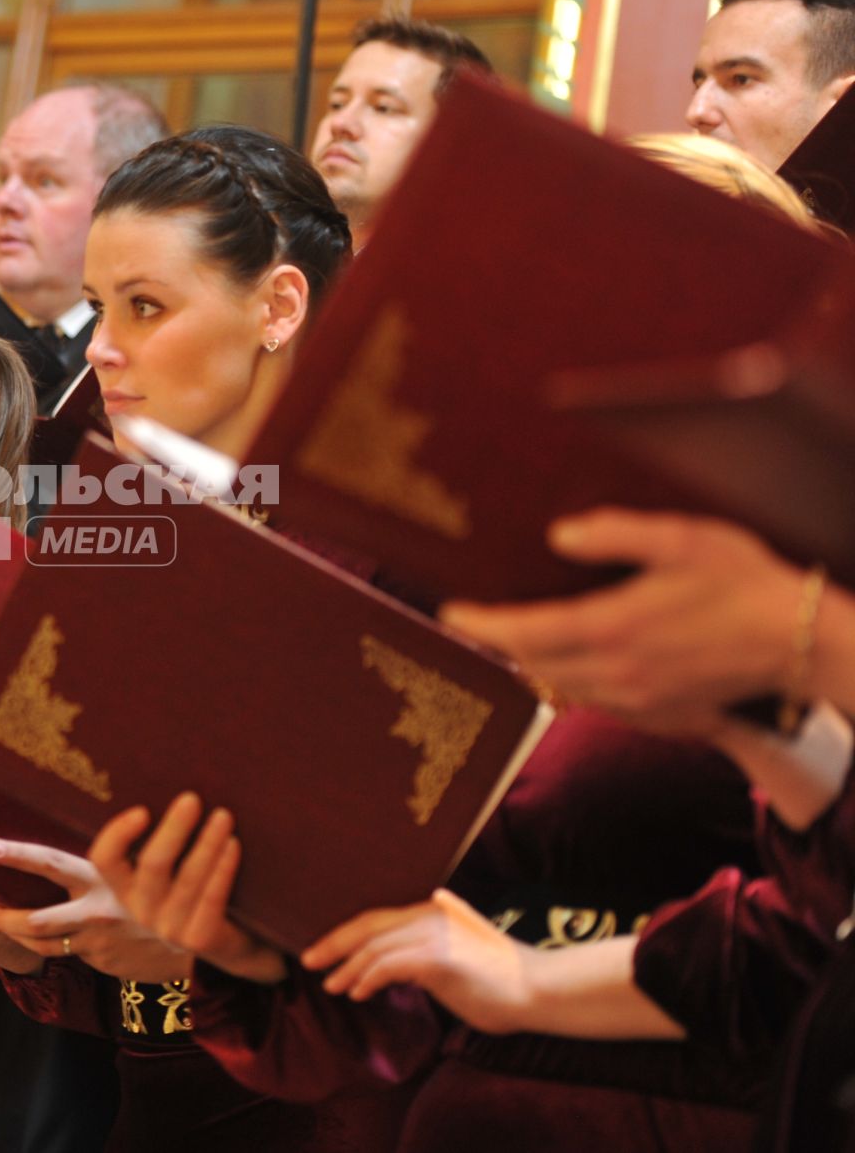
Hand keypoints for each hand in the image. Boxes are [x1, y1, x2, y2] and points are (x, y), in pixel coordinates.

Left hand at [0, 839, 193, 982]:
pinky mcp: (97, 958)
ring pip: (39, 939)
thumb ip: (120, 851)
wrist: (200, 944)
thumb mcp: (148, 863)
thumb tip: (101, 815)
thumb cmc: (172, 892)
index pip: (55, 864)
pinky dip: (38, 939)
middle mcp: (96, 913)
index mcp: (106, 881)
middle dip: (2, 908)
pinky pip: (58, 949)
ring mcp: (95, 941)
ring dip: (11, 926)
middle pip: (37, 915)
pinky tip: (25, 930)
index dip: (22, 856)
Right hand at [89, 793, 284, 983]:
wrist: (233, 942)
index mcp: (124, 887)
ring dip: (207, 843)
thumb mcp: (170, 870)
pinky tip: (233, 845)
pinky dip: (222, 868)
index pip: (104, 860)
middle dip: (174, 828)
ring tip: (224, 816)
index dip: (118, 834)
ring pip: (188, 878)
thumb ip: (163, 839)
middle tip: (192, 799)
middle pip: (152, 864)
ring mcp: (169, 928)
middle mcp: (140, 910)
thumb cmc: (197, 889)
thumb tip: (174, 784)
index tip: (142, 810)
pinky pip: (212, 898)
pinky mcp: (199, 940)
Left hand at [300, 888, 530, 1032]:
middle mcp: (430, 915)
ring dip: (347, 968)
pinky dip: (369, 978)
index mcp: (432, 912)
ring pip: (373, 947)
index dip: (344, 935)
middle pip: (367, 926)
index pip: (376, 919)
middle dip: (333, 945)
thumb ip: (424, 955)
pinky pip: (389, 965)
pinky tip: (360, 993)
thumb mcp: (456, 960)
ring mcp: (435, 934)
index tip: (321, 951)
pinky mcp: (440, 957)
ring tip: (332, 986)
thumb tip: (390, 969)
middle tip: (308, 962)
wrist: (541, 989)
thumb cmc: (500, 982)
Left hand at [440, 509, 805, 720]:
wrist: (802, 644)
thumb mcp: (682, 539)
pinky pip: (597, 704)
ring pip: (563, 687)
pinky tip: (577, 662)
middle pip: (535, 664)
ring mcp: (638, 703)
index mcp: (613, 627)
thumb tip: (559, 535)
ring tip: (518, 639)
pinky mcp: (659, 719)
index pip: (523, 633)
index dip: (481, 626)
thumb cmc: (744, 583)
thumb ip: (616, 535)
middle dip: (502, 645)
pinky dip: (575, 682)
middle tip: (476, 623)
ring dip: (537, 665)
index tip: (451, 615)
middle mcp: (617, 673)